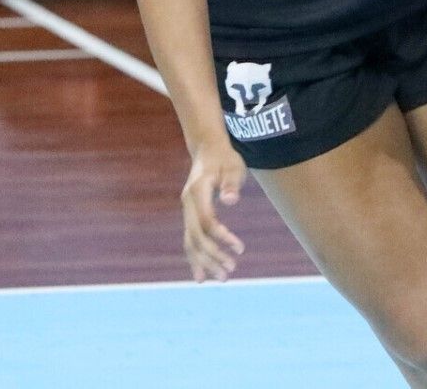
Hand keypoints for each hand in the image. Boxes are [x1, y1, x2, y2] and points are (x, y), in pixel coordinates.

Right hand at [181, 135, 246, 280]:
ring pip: (191, 241)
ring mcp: (186, 210)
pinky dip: (194, 258)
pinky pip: (189, 240)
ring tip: (221, 278)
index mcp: (197, 191)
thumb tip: (232, 200)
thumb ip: (232, 183)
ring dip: (204, 262)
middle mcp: (188, 202)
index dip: (222, 237)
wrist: (207, 148)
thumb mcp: (233, 166)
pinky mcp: (189, 215)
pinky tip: (201, 276)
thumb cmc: (224, 157)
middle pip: (197, 236)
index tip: (240, 248)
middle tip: (230, 271)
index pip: (207, 221)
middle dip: (213, 256)